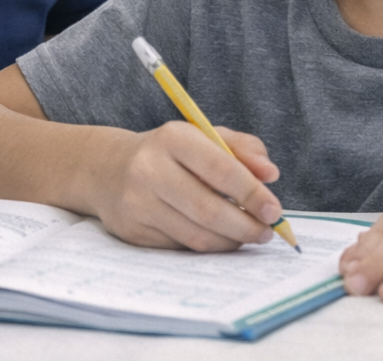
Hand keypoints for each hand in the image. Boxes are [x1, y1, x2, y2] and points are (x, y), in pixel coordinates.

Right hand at [82, 121, 282, 251]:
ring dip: (230, 241)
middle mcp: (149, 169)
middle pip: (209, 209)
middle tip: (267, 232)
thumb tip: (270, 174)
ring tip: (248, 235)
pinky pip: (181, 247)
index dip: (252, 193)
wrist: (108, 169)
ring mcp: (137, 203)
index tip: (274, 210)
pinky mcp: (132, 231)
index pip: (220, 168)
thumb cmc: (169, 152)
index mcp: (172, 138)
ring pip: (197, 235)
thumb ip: (243, 148)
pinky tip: (218, 237)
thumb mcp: (203, 136)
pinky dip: (207, 246)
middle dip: (246, 226)